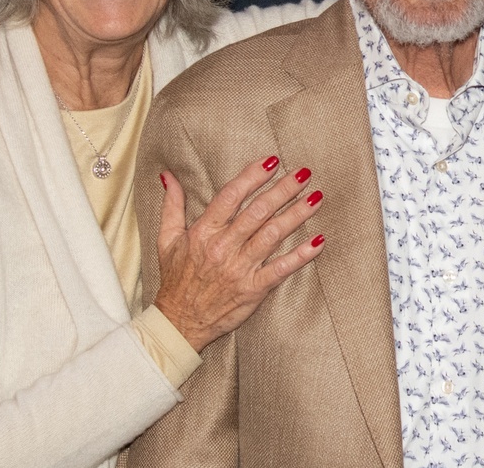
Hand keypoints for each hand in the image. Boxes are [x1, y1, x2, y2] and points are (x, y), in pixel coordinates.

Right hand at [154, 157, 324, 351]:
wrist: (179, 322)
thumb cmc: (175, 279)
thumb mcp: (166, 239)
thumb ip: (171, 205)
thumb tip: (168, 175)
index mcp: (203, 232)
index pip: (231, 196)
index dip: (252, 176)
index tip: (272, 161)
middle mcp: (223, 247)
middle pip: (258, 212)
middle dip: (283, 190)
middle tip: (304, 173)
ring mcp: (239, 269)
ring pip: (272, 235)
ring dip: (296, 215)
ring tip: (315, 198)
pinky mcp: (253, 290)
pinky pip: (280, 270)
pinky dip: (300, 256)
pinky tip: (318, 242)